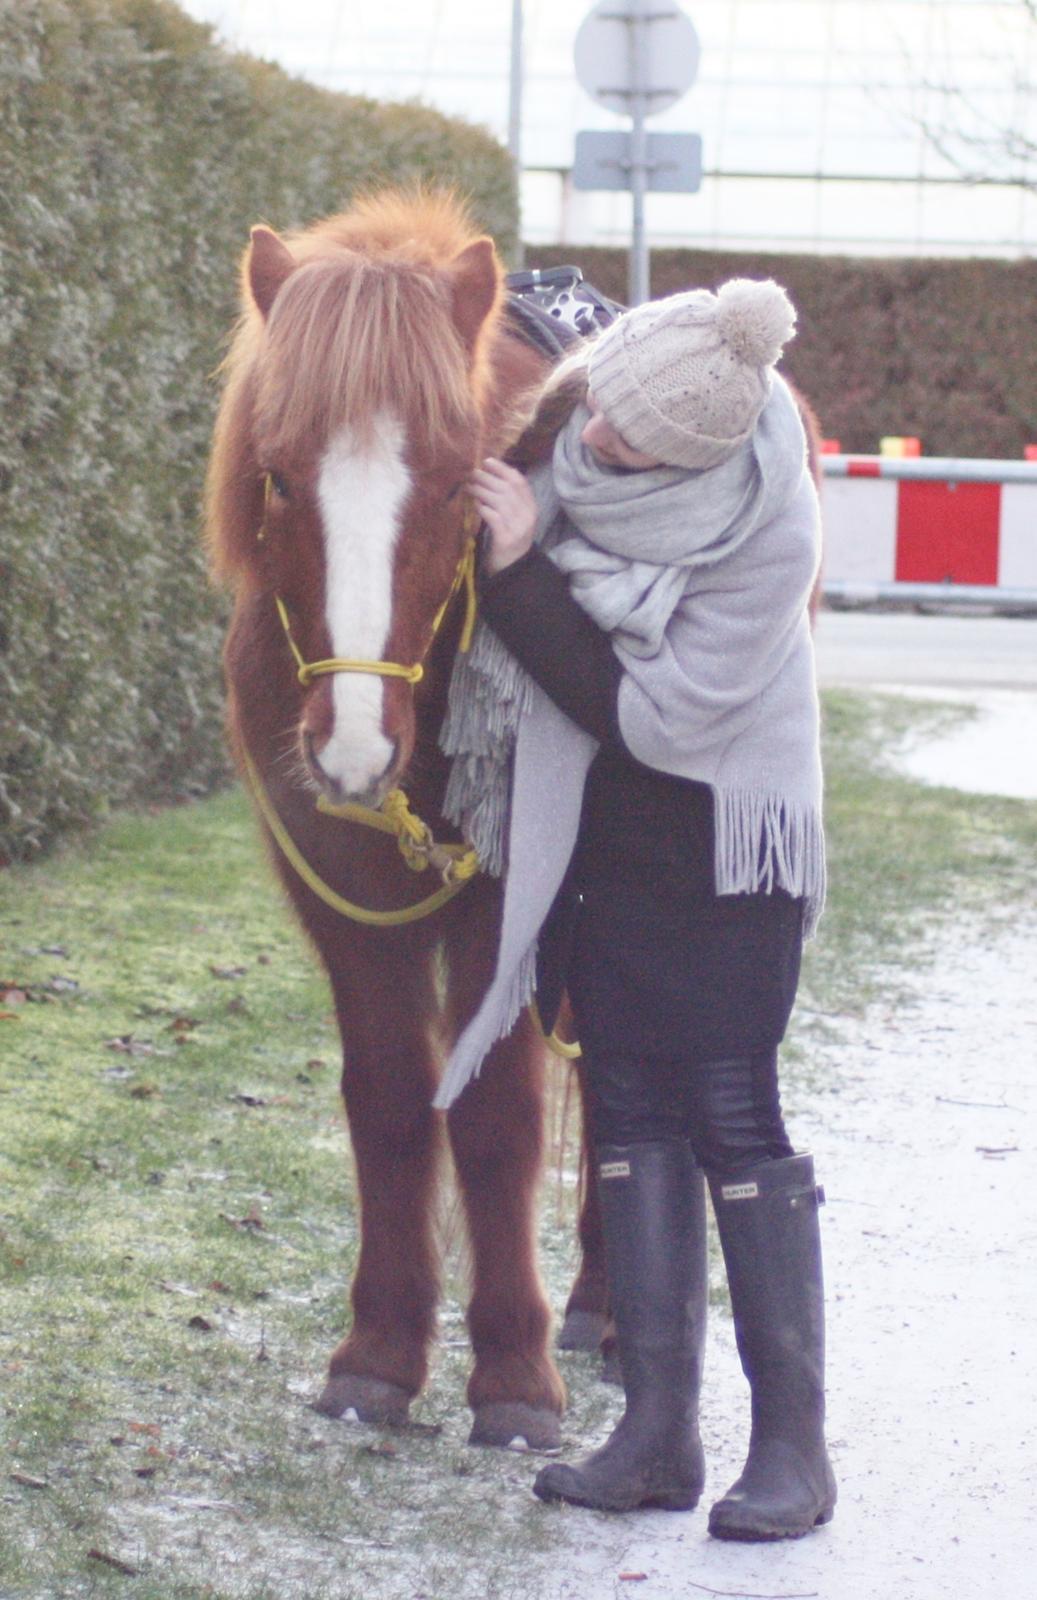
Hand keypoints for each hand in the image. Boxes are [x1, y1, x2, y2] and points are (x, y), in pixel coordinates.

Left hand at [467, 458, 537, 574]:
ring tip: (469, 486)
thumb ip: (507, 499)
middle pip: (507, 489)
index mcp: (531, 508)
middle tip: (472, 473)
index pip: (519, 482)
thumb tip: (488, 476)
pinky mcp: (506, 539)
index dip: (503, 469)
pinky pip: (493, 517)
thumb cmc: (509, 539)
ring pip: (499, 501)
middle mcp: (528, 516)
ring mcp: (518, 528)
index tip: (487, 461)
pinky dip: (482, 508)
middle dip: (488, 478)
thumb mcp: (514, 517)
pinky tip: (474, 504)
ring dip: (481, 491)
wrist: (513, 568)